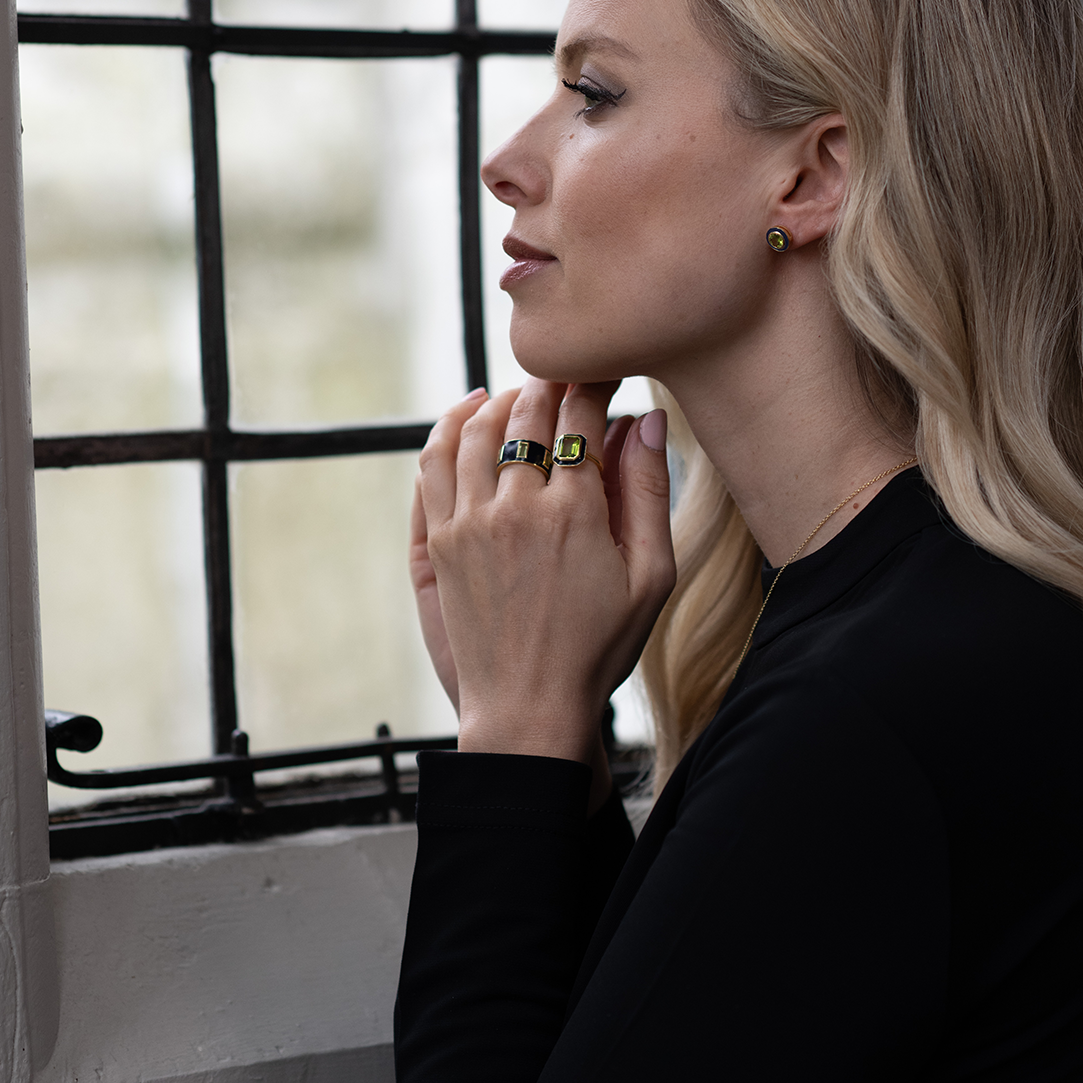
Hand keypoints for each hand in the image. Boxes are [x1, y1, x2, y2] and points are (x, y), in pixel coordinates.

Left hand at [412, 379, 674, 799]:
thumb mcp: (651, 577)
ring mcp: (468, 524)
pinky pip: (431, 466)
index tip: (608, 371)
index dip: (596, 381)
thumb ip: (649, 492)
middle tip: (567, 376)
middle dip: (549, 382)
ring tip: (519, 394)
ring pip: (472, 430)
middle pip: (525, 411)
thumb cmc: (599, 649)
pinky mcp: (439, 544)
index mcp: (575, 512)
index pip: (580, 414)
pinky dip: (446, 430)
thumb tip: (645, 419)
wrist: (528, 711)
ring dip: (497, 400)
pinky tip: (466, 419)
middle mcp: (514, 508)